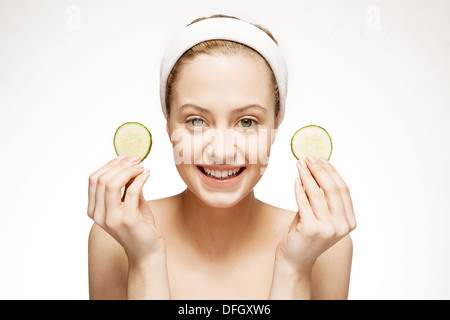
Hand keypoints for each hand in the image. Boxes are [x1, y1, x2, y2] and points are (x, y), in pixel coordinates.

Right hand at [87, 156, 164, 264]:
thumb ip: (126, 186)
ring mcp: (112, 219)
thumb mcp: (129, 202)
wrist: (147, 251)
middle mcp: (99, 215)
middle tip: (137, 160)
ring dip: (129, 170)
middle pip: (102, 179)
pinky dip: (140, 178)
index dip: (109, 165)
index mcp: (94, 210)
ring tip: (142, 167)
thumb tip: (129, 163)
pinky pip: (132, 191)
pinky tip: (147, 173)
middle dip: (120, 165)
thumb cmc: (139, 227)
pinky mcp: (128, 220)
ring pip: (112, 184)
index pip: (94, 179)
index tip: (125, 157)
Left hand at [276, 156, 355, 272]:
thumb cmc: (305, 235)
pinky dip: (299, 189)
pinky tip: (296, 180)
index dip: (333, 173)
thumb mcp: (319, 214)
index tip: (322, 160)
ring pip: (317, 194)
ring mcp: (328, 229)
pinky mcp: (311, 229)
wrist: (295, 259)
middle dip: (320, 170)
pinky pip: (304, 203)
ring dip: (307, 176)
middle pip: (332, 190)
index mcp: (349, 222)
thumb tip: (316, 169)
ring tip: (300, 165)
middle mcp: (342, 226)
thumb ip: (321, 197)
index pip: (344, 191)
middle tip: (309, 158)